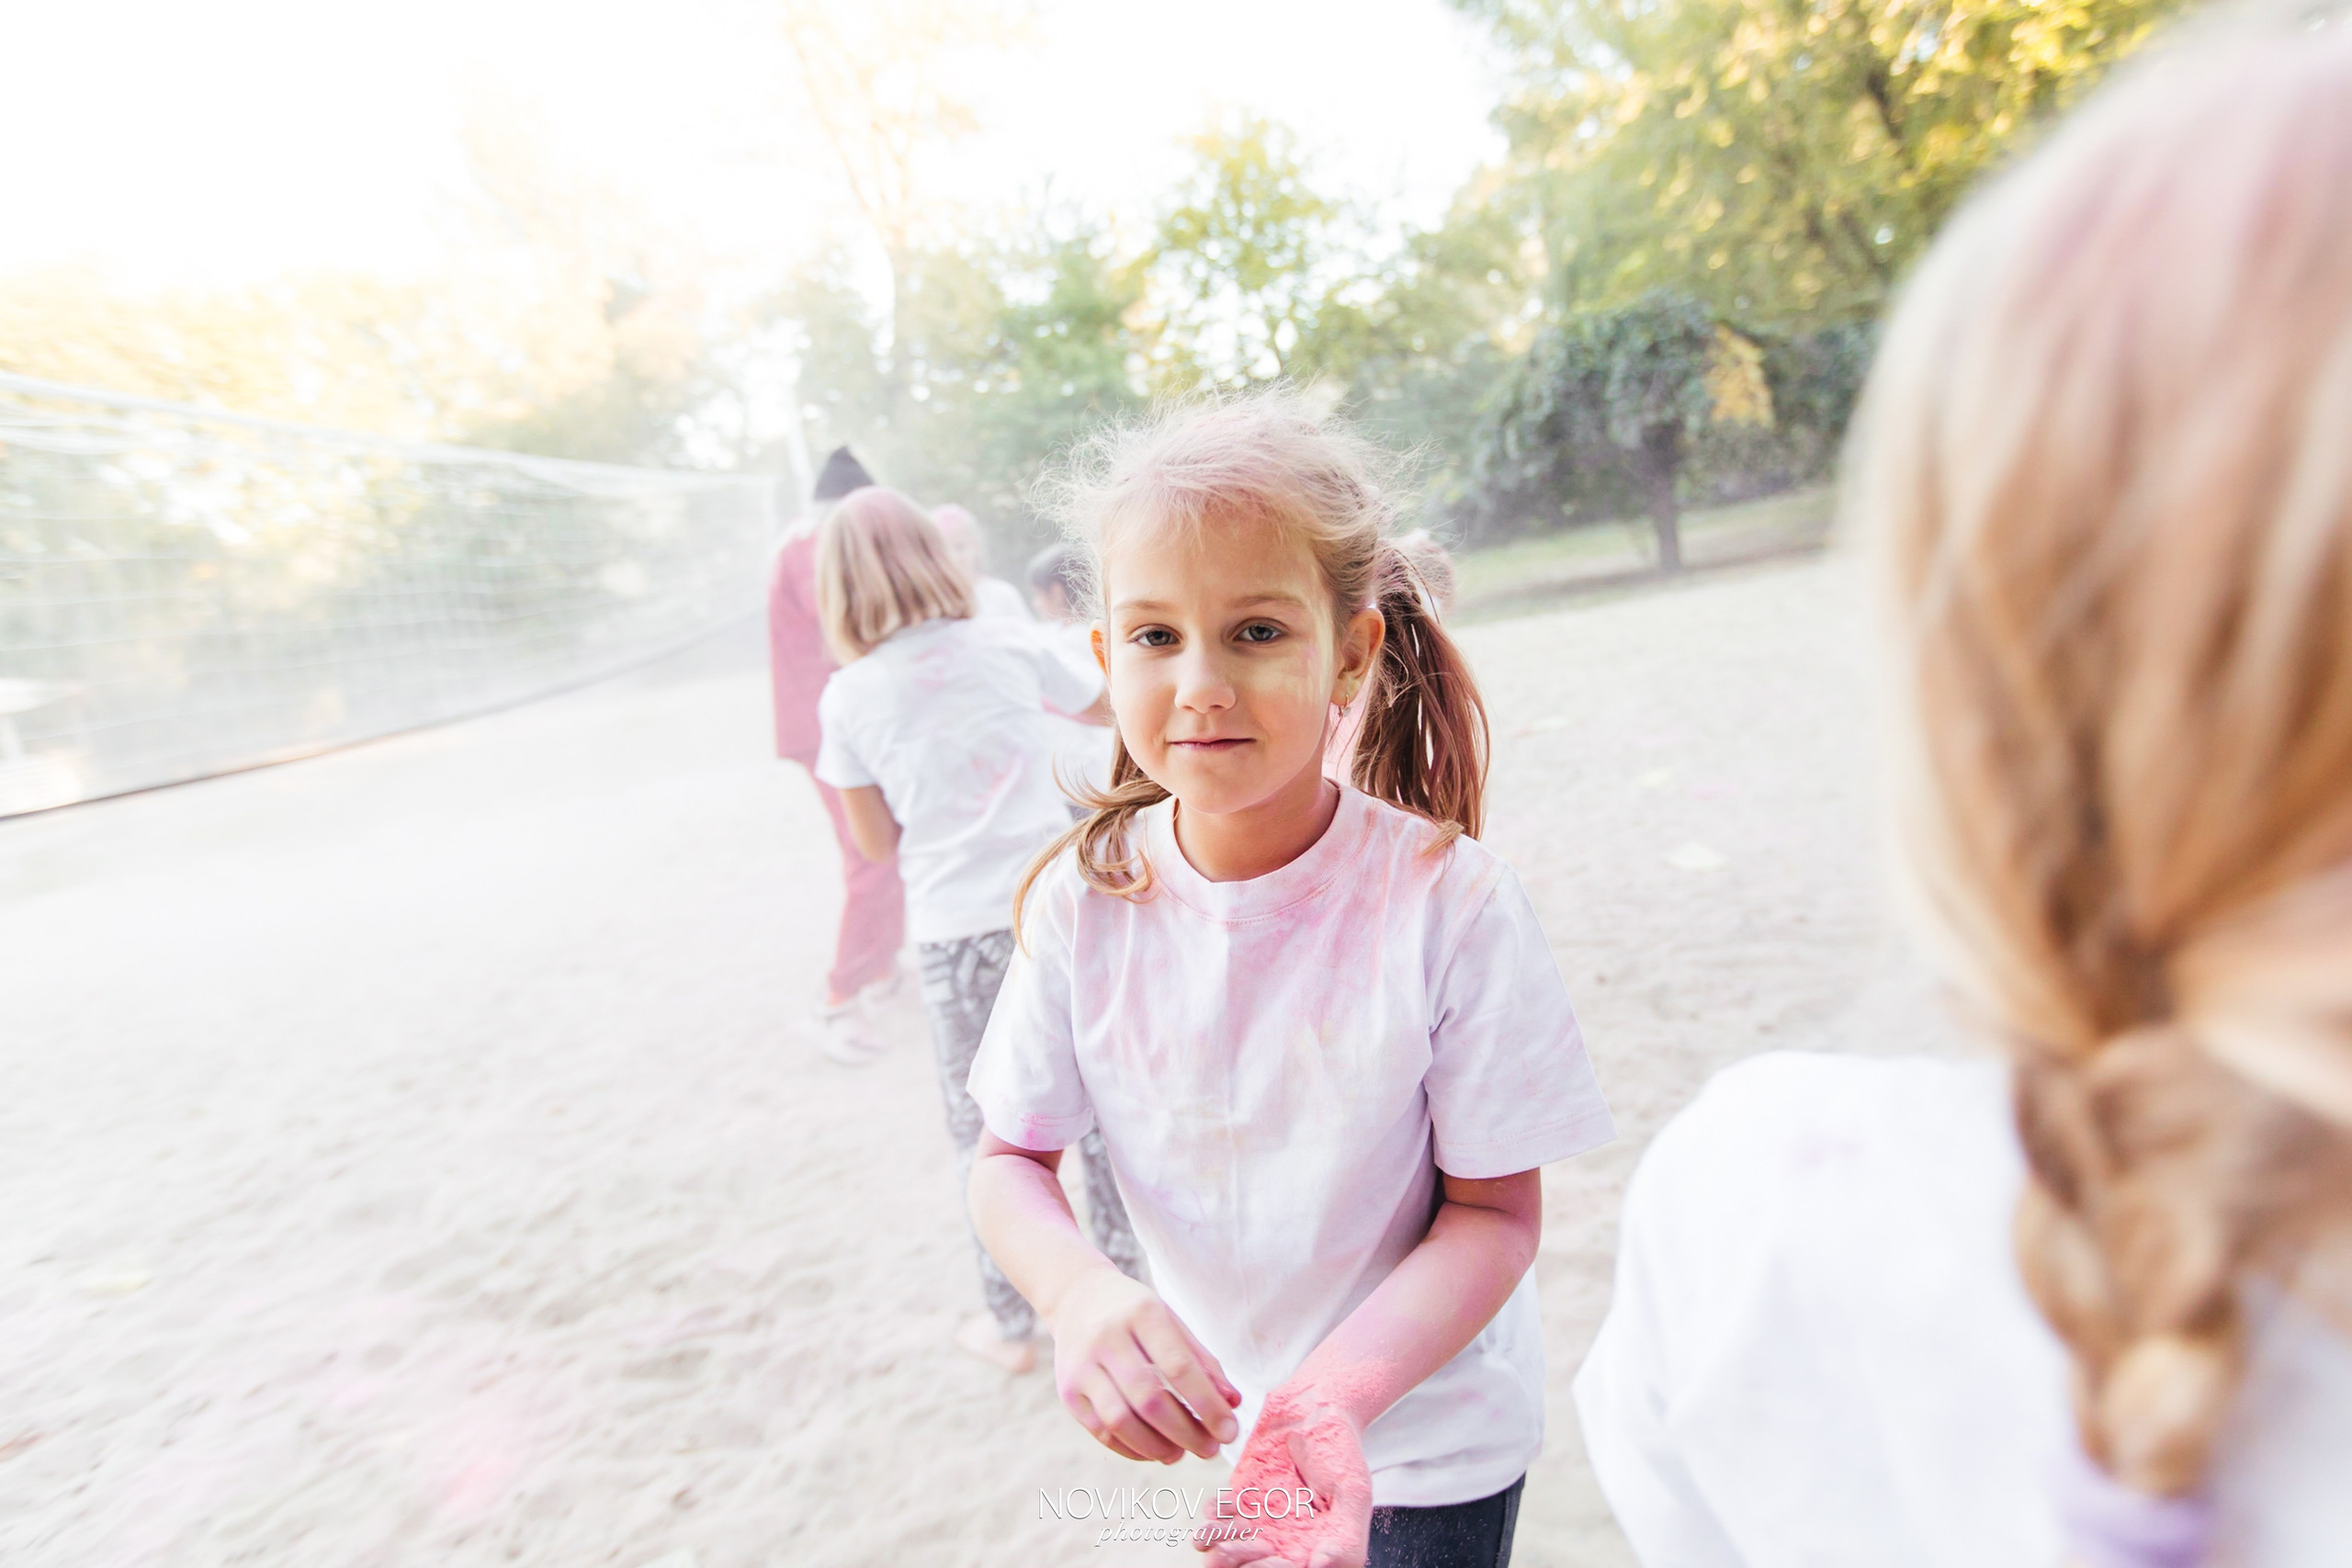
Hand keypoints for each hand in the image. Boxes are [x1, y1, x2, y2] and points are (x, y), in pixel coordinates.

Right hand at [1046, 1266, 1240, 1462]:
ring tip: (1181, 1453)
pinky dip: (1131, 1449)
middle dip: (1185, 1432)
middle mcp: (1107, 1337)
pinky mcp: (1067, 1391)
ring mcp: (1081, 1366)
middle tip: (1210, 1450)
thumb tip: (1232, 1404)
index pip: (1178, 1366)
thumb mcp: (1172, 1321)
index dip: (1207, 1404)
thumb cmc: (1136, 1313)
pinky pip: (1101, 1431)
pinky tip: (1153, 1450)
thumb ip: (1202, 1361)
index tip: (1229, 1431)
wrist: (1077, 1297)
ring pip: (1120, 1420)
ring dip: (1156, 1447)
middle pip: (1149, 1398)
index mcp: (1141, 1312)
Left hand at [1199, 1387, 1372, 1567]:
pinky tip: (1214, 1508)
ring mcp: (1261, 1521)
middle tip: (1224, 1553)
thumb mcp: (1353, 1493)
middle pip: (1255, 1564)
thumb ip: (1345, 1539)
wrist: (1314, 1407)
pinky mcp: (1241, 1498)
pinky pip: (1222, 1514)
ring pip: (1233, 1544)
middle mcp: (1285, 1541)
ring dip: (1218, 1542)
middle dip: (1238, 1560)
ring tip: (1207, 1536)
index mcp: (1315, 1549)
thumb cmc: (1340, 1451)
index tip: (1263, 1563)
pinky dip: (1214, 1514)